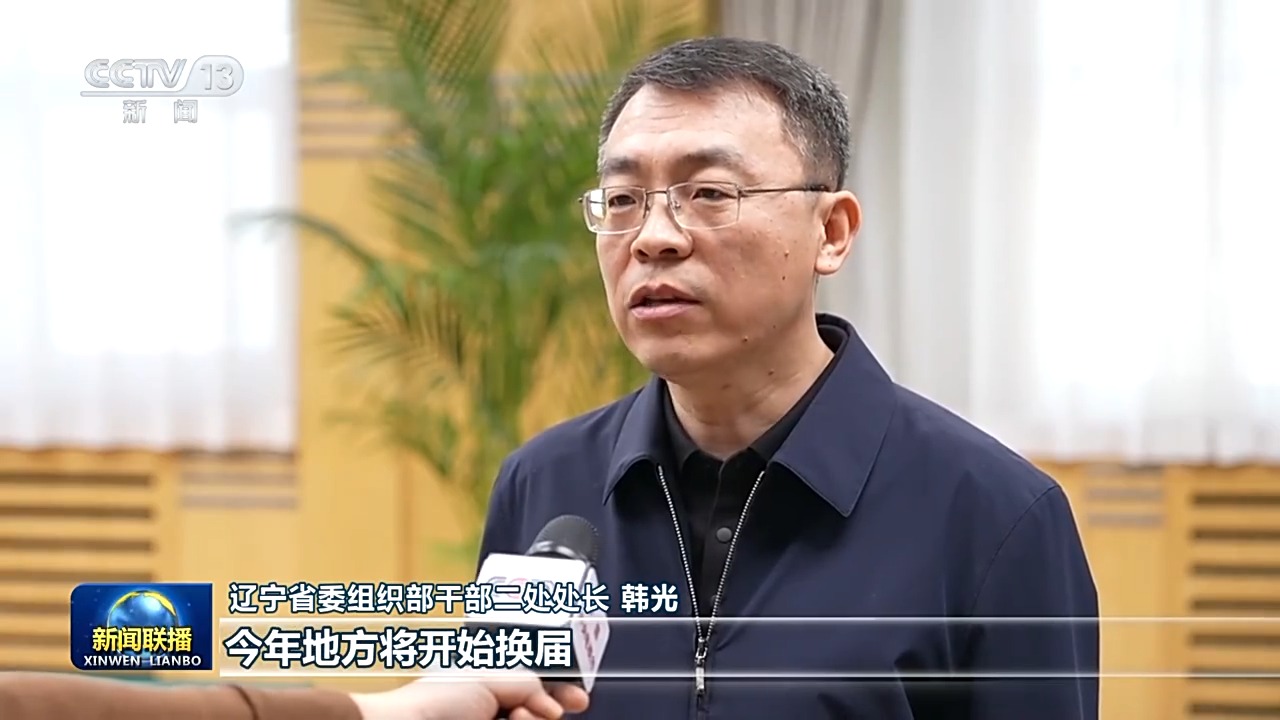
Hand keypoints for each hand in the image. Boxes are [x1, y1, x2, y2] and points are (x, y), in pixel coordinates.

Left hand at [349, 670, 589, 719]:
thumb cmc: (434, 702)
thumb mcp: (490, 680)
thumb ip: (529, 684)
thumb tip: (552, 706)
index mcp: (487, 682)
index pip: (534, 684)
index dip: (559, 691)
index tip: (578, 699)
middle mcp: (489, 708)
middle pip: (539, 711)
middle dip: (548, 709)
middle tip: (541, 712)